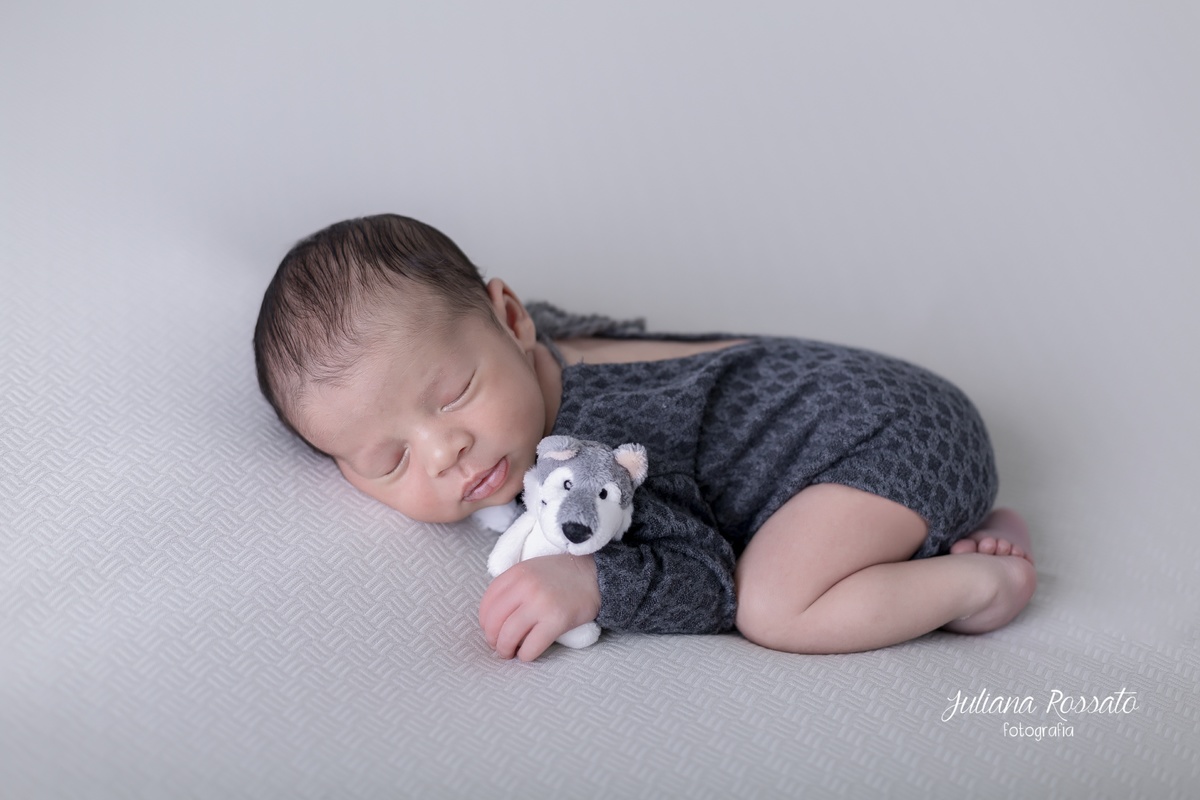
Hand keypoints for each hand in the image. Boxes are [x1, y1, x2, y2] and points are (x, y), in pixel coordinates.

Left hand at [479, 553, 600, 661]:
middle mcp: (526, 587)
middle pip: (494, 622)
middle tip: (499, 645)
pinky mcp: (557, 620)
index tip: (491, 630)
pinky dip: (526, 655)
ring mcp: (541, 604)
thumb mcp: (531, 570)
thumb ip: (511, 588)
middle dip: (493, 639)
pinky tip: (528, 653)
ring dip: (506, 650)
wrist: (594, 575)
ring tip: (511, 652)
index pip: (487, 603)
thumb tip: (492, 620)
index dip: (485, 622)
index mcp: (516, 573)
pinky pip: (531, 646)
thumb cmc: (561, 576)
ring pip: (508, 636)